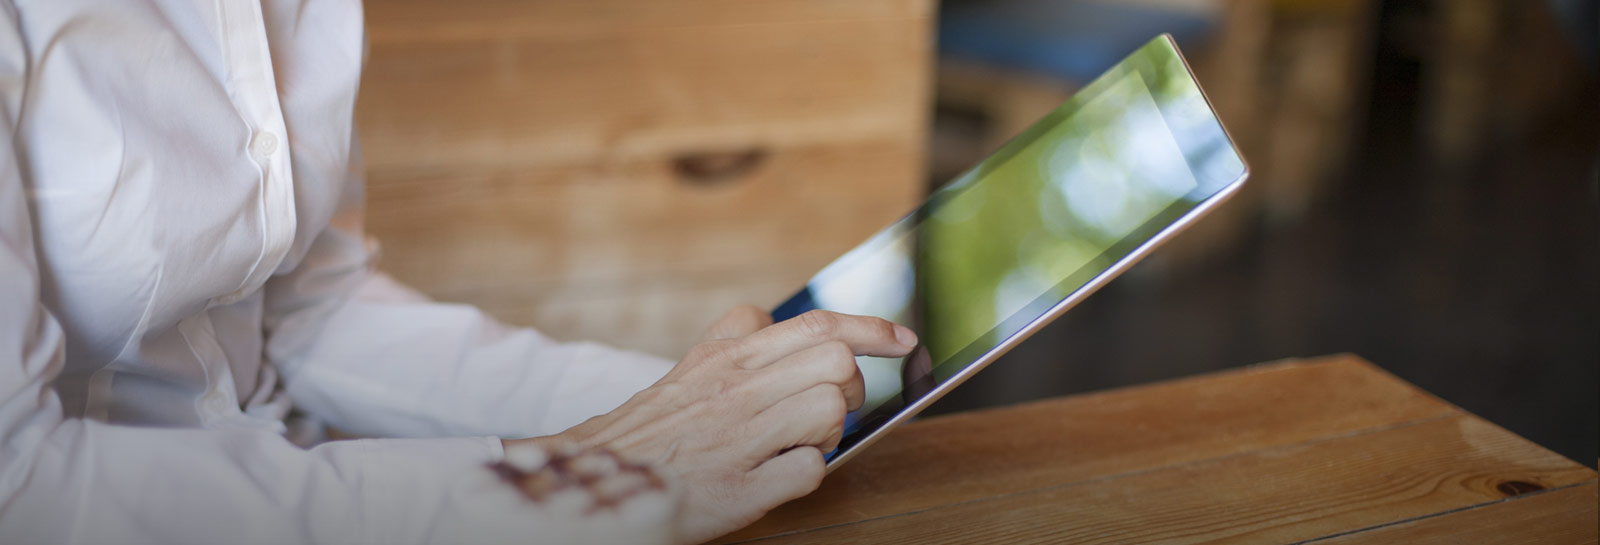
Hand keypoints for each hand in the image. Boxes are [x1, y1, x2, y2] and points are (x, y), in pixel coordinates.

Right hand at [507, 307, 916, 543]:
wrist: (588, 484)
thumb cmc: (646, 434)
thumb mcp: (686, 370)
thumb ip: (732, 343)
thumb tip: (775, 322)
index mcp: (726, 356)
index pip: (817, 323)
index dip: (870, 328)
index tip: (901, 339)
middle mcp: (734, 388)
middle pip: (835, 361)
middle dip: (850, 387)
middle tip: (833, 408)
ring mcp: (737, 437)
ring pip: (829, 410)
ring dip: (829, 433)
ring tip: (798, 444)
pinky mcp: (737, 488)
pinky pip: (810, 472)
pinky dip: (806, 476)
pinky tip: (780, 475)